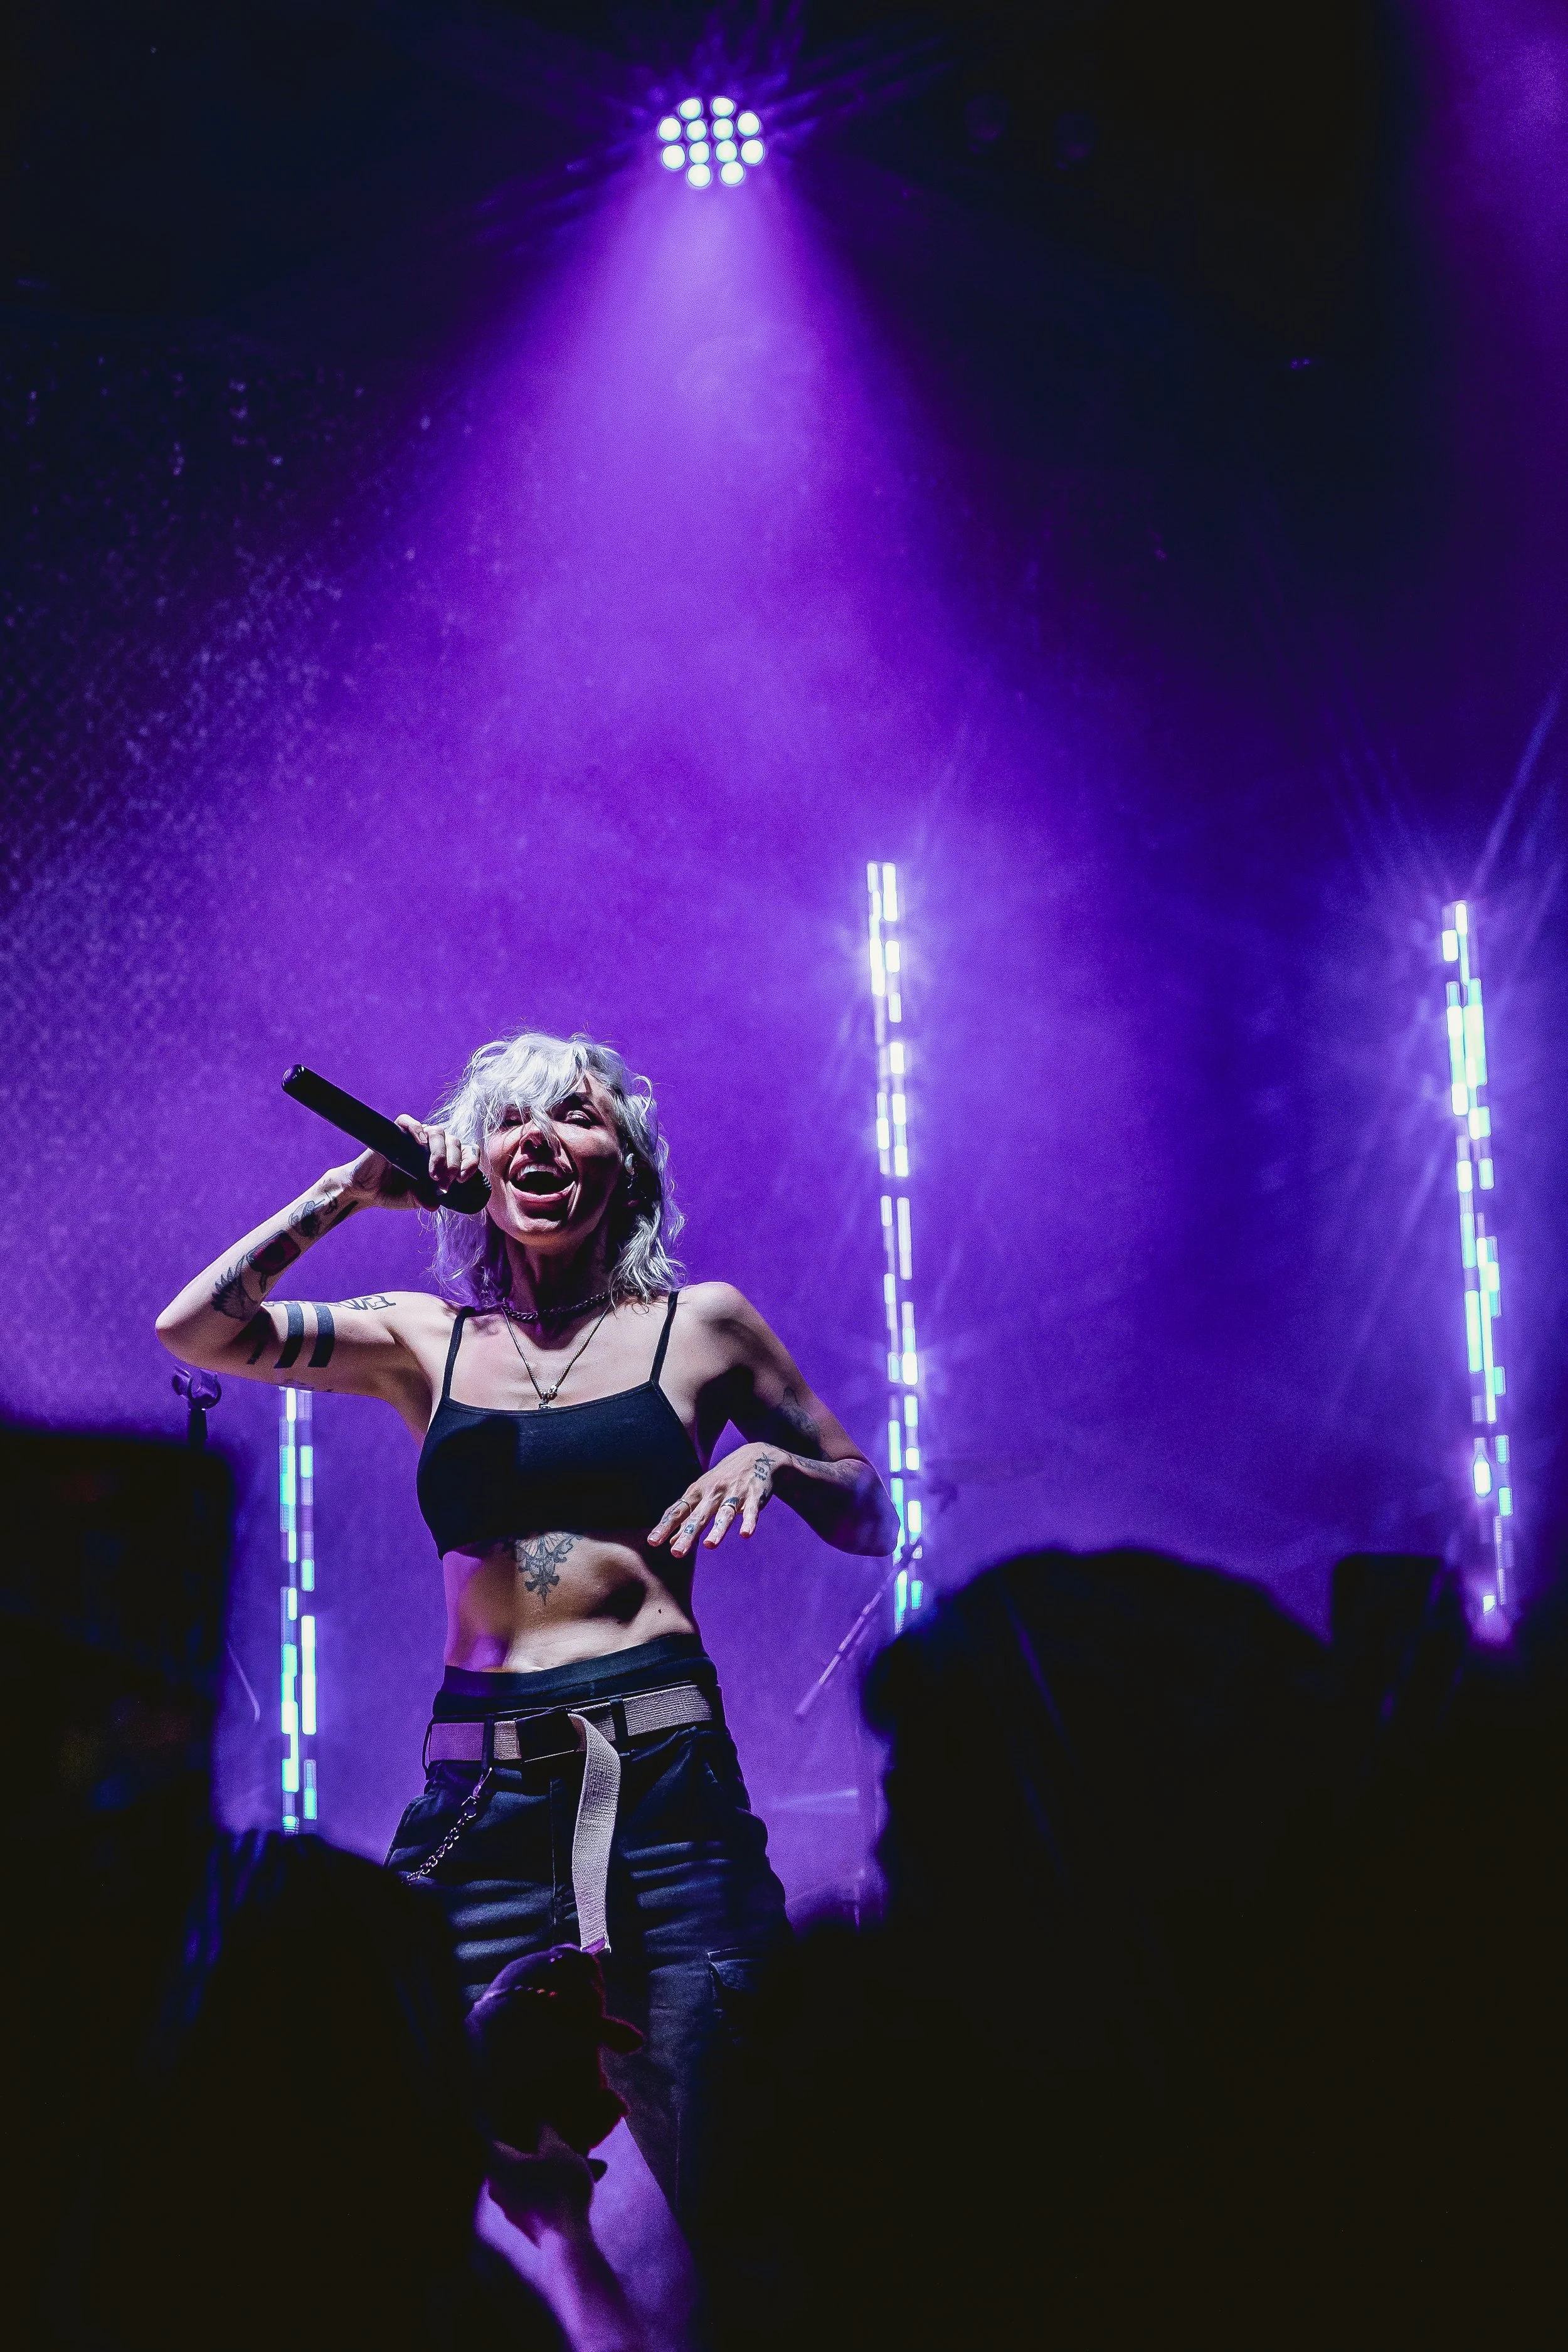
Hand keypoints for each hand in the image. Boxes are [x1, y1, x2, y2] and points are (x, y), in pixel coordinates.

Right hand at [333, 1117, 481, 1210]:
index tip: (463, 1179)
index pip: (466, 1151)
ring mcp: (414, 1137)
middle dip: (454, 1162)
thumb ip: (427, 1198)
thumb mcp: (416, 1199)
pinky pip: (407, 1121)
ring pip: (437, 1132)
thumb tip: (435, 1205)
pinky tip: (420, 1142)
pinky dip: (416, 1128)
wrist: (366, 1191)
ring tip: (433, 1173)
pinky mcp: (395, 1133)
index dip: (470, 1162)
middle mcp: (432, 1145)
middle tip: (444, 1181)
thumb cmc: (394, 1192)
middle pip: (454, 1141)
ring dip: (440, 1152)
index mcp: (443, 1158)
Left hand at [487, 2126, 598, 2243]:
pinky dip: (556, 2183)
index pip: (496, 2131)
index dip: (513, 2120)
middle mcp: (497, 2184)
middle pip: (518, 2154)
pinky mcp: (525, 2220)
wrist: (566, 2239)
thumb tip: (539, 2121)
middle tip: (565, 2134)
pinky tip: (586, 2176)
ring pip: (532, 2174)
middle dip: (543, 2144)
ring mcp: (509, 2205)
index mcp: (496, 2162)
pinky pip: (539, 2192)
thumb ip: (545, 2130)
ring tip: (586, 2157)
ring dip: (555, 2164)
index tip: (529, 2114)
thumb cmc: (558, 2186)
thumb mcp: (557, 2148)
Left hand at [648, 1444, 780, 1557]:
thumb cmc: (723, 1479)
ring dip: (717, 1529)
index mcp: (698, 1492)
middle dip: (687, 1535)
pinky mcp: (754, 1497)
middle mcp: (713, 1492)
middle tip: (676, 1553)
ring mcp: (734, 1494)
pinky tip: (745, 1534)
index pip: (678, 1511)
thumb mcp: (702, 1494)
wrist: (756, 1456)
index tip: (652, 1542)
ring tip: (709, 1545)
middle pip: (698, 1516)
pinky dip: (749, 1522)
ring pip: (724, 1514)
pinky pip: (751, 1511)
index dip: (665, 1526)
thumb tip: (671, 1541)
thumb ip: (687, 1518)